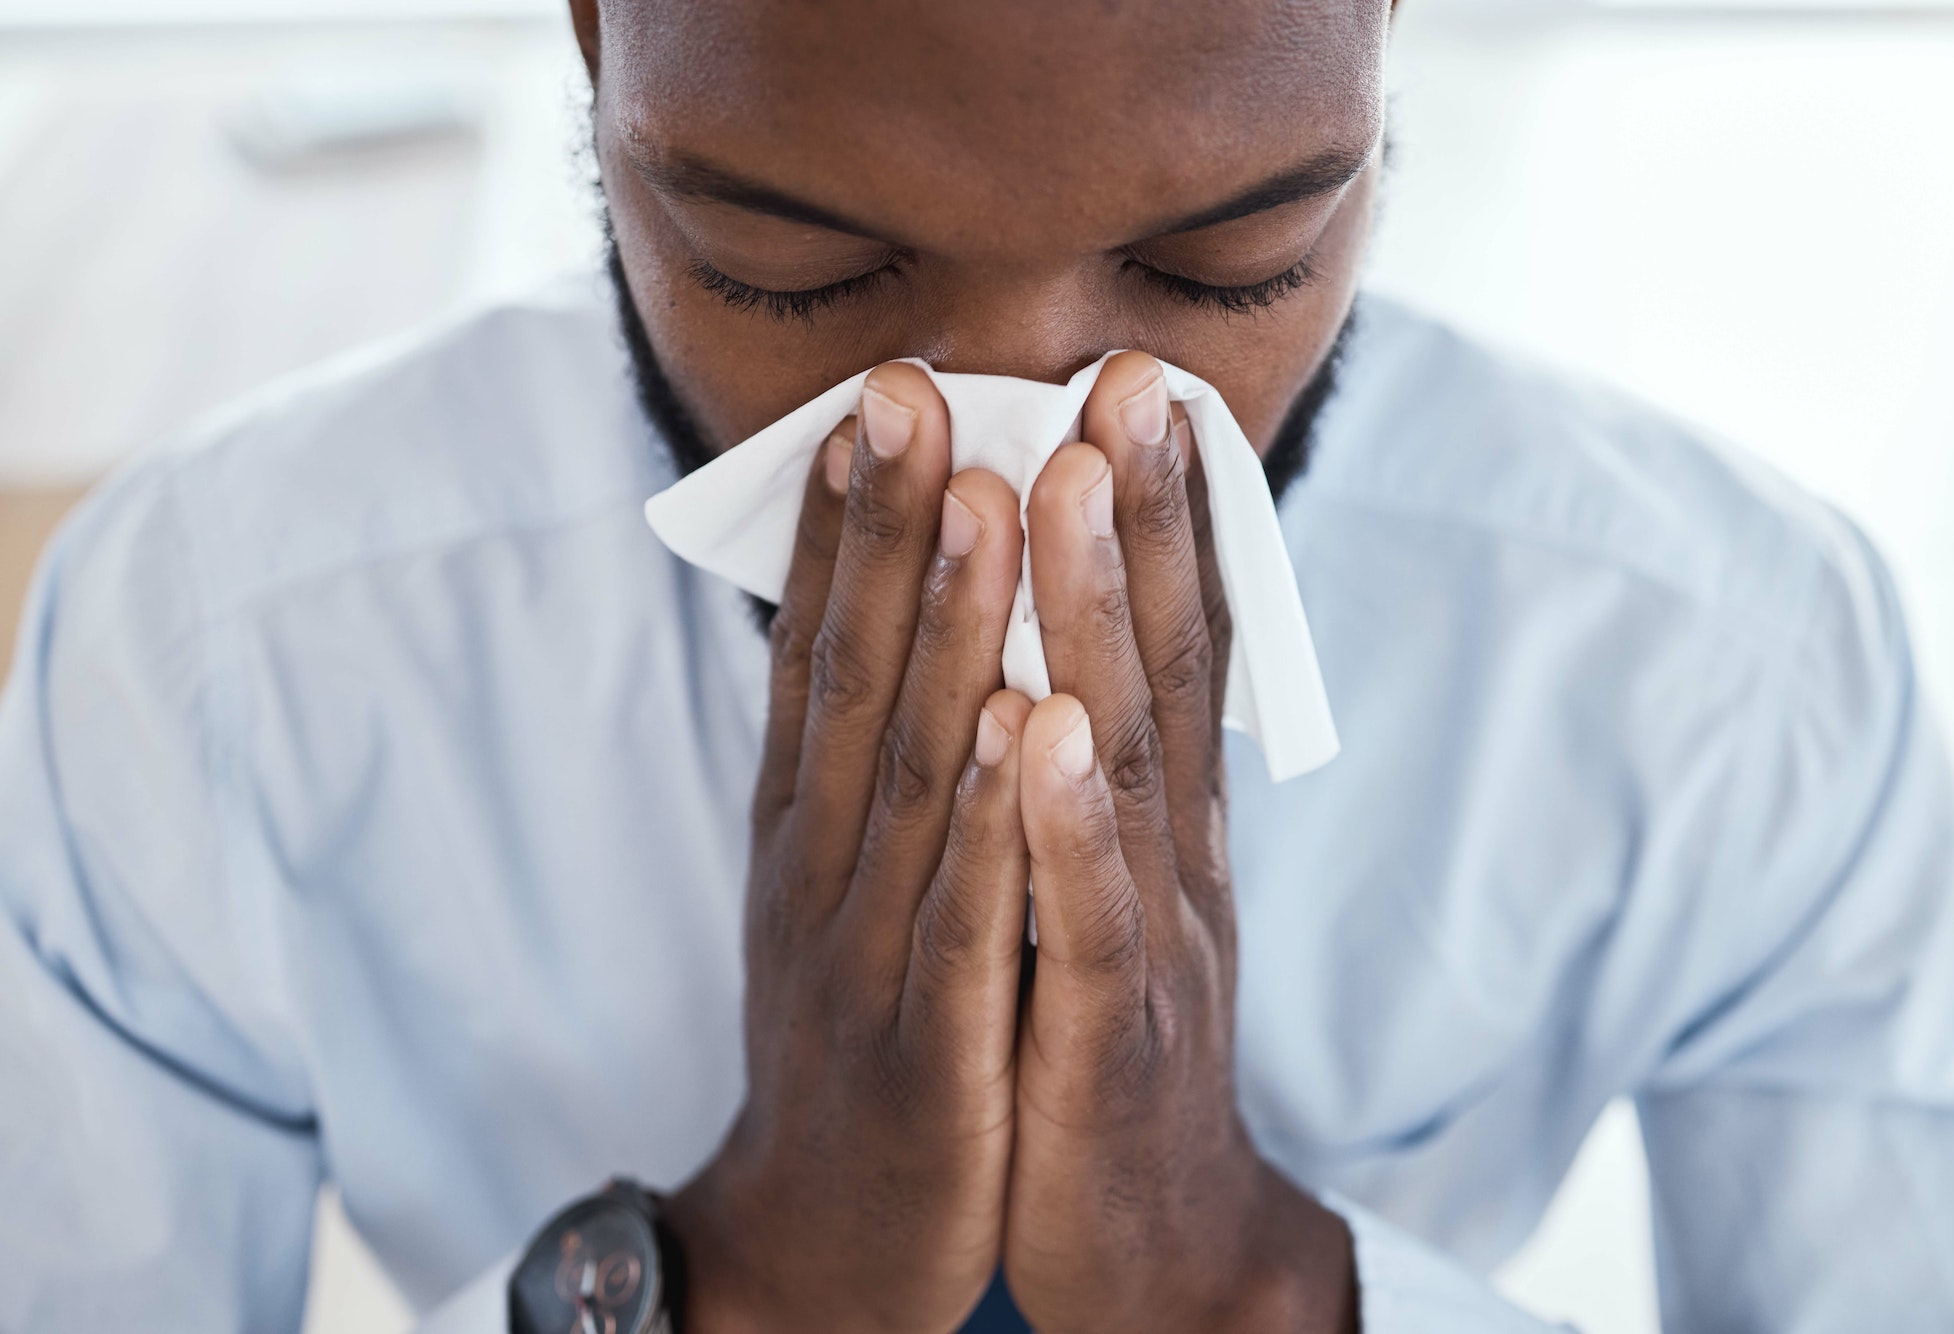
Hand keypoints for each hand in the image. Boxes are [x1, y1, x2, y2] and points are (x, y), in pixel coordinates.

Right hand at [660, 364, 1032, 1332]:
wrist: (828, 1238)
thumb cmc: (862, 1030)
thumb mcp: (841, 887)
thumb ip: (868, 765)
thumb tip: (903, 620)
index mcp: (809, 826)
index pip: (821, 649)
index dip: (843, 523)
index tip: (879, 393)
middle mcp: (822, 868)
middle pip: (855, 679)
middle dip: (885, 530)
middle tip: (910, 388)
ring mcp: (868, 956)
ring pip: (911, 774)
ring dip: (946, 636)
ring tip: (985, 506)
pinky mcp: (930, 1047)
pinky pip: (964, 921)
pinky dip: (987, 825)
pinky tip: (1016, 730)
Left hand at [1004, 352, 1359, 1331]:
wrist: (1146, 1236)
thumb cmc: (1098, 1030)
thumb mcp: (1105, 882)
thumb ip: (1098, 763)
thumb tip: (1059, 636)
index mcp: (1153, 816)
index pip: (1169, 637)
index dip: (1160, 507)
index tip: (1131, 374)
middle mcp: (1169, 855)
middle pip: (1161, 662)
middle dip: (1140, 513)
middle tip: (1121, 375)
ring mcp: (1150, 941)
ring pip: (1123, 761)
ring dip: (1095, 619)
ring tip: (1067, 489)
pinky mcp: (1108, 1037)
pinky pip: (1082, 920)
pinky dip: (1059, 825)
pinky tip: (1035, 732)